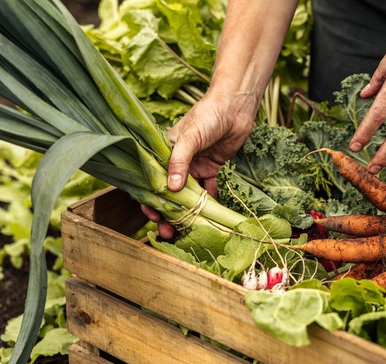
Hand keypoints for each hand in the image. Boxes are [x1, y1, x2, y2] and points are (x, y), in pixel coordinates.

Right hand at [142, 90, 258, 238]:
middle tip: (169, 232)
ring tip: (187, 231)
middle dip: (168, 214)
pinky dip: (210, 203)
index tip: (153, 217)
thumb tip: (171, 189)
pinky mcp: (212, 169)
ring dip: (188, 213)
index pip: (152, 180)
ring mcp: (194, 167)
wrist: (235, 107)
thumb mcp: (190, 137)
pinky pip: (209, 191)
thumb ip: (179, 161)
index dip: (150, 200)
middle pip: (169, 193)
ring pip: (188, 196)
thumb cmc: (207, 115)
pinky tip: (211, 218)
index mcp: (163, 152)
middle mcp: (177, 162)